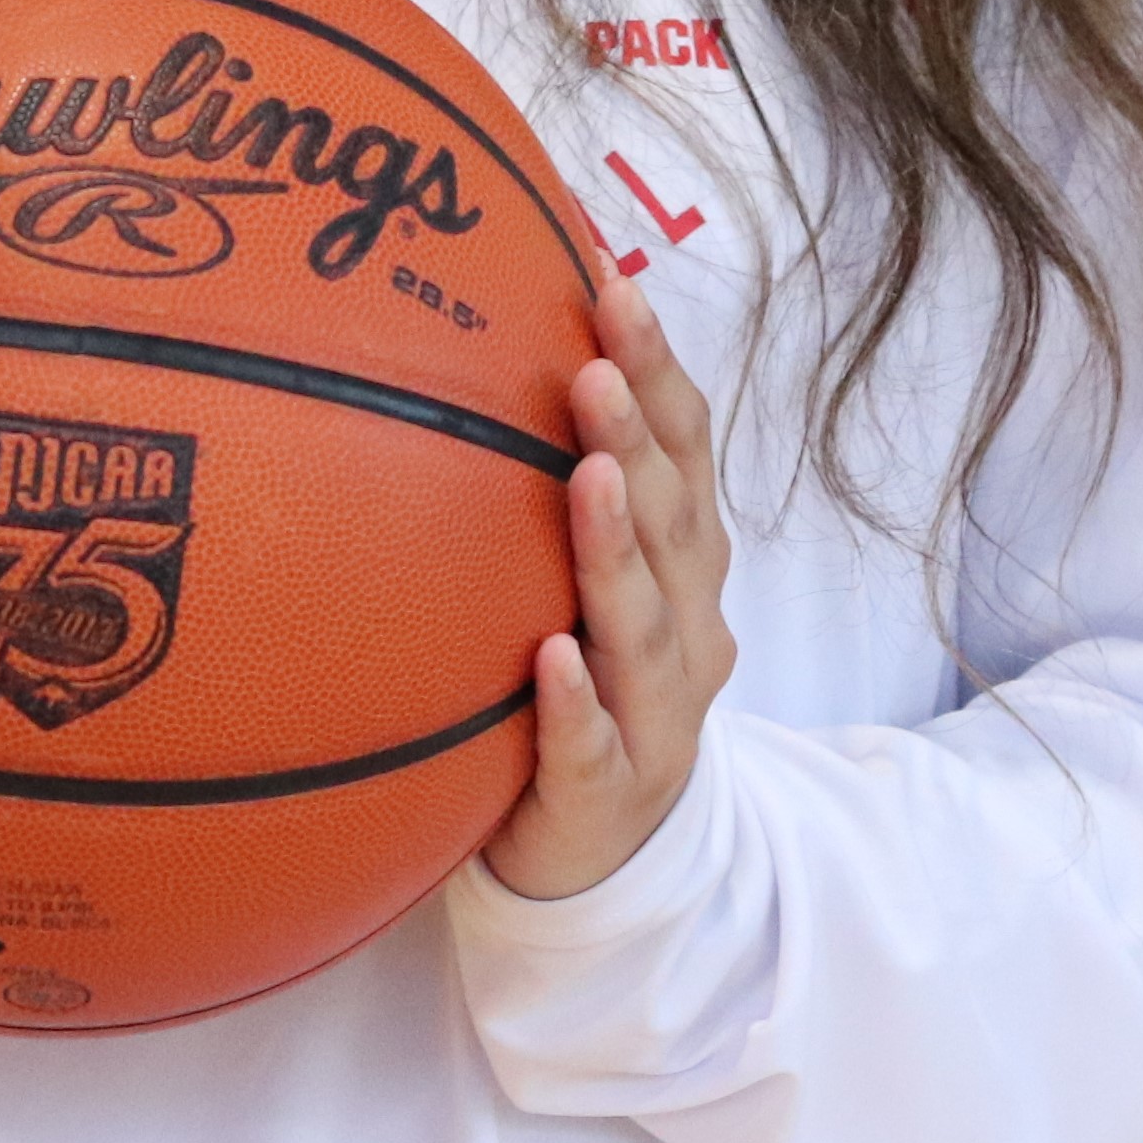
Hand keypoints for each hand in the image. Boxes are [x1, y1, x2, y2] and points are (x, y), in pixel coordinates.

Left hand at [480, 276, 735, 901]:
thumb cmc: (583, 683)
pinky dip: (578, 703)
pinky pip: (595, 745)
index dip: (656, 368)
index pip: (682, 449)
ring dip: (618, 548)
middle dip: (638, 437)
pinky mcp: (612, 793)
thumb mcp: (571, 578)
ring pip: (647, 623)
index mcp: (682, 565)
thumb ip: (541, 482)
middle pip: (673, 519)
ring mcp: (659, 714)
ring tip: (589, 478)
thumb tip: (455, 344)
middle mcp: (687, 627)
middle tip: (594, 363)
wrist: (606, 861)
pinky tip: (552, 661)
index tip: (612, 281)